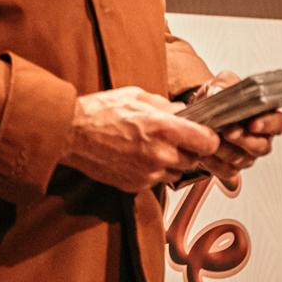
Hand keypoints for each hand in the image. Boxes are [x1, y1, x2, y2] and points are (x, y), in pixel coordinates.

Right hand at [63, 86, 221, 192]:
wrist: (71, 133)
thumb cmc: (101, 111)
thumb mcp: (137, 96)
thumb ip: (165, 105)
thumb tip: (183, 112)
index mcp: (163, 127)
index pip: (207, 142)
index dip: (209, 138)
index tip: (205, 134)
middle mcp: (159, 153)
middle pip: (194, 160)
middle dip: (189, 149)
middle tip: (175, 138)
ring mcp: (148, 173)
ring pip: (176, 173)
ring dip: (172, 163)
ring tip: (153, 147)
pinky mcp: (136, 185)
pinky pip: (156, 181)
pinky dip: (153, 171)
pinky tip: (138, 156)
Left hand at [182, 71, 281, 187]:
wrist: (201, 111)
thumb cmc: (219, 96)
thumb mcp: (221, 83)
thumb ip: (222, 84)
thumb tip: (218, 92)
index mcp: (265, 115)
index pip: (278, 123)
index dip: (268, 125)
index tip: (254, 123)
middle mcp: (260, 138)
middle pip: (261, 146)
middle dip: (244, 140)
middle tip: (229, 132)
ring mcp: (247, 155)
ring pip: (242, 159)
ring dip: (226, 150)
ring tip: (212, 139)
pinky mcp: (231, 168)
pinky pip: (226, 170)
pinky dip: (214, 162)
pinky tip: (204, 152)